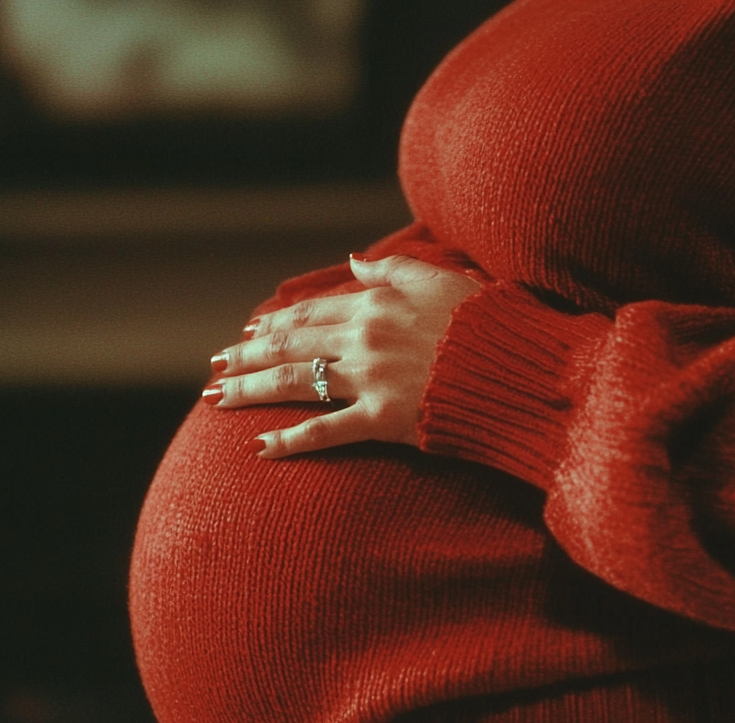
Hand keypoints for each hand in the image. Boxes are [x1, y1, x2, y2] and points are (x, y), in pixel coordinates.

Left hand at [202, 255, 480, 456]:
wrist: (515, 367)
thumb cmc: (484, 321)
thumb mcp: (441, 277)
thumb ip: (393, 267)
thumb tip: (355, 260)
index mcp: (375, 304)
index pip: (309, 313)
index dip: (274, 323)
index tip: (249, 333)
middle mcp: (363, 339)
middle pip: (290, 346)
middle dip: (247, 357)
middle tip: (215, 368)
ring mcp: (369, 380)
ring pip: (296, 383)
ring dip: (251, 390)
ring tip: (217, 400)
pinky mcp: (382, 419)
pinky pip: (326, 431)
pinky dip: (292, 440)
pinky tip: (261, 447)